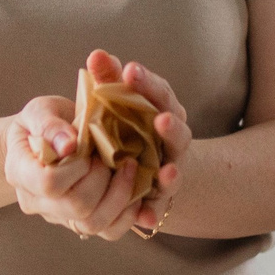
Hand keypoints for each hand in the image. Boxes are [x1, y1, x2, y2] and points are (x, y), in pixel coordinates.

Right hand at [3, 92, 139, 240]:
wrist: (46, 139)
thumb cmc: (43, 122)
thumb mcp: (40, 110)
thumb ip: (49, 124)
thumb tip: (70, 145)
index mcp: (20, 172)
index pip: (48, 183)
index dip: (76, 167)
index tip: (86, 147)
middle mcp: (37, 201)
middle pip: (75, 206)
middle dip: (102, 178)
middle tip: (111, 155)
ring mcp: (60, 216)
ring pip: (92, 224)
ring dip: (119, 196)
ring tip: (128, 169)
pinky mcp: (81, 222)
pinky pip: (109, 231)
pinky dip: (128, 214)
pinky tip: (136, 191)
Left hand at [87, 50, 190, 239]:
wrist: (149, 166)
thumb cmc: (128, 126)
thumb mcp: (118, 103)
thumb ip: (109, 80)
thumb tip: (97, 55)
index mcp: (163, 111)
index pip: (161, 94)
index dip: (148, 83)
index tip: (129, 69)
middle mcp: (172, 140)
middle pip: (177, 132)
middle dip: (170, 127)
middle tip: (159, 120)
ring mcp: (170, 169)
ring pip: (174, 171)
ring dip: (171, 173)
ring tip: (166, 172)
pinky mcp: (159, 198)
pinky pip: (158, 208)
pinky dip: (153, 213)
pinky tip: (144, 218)